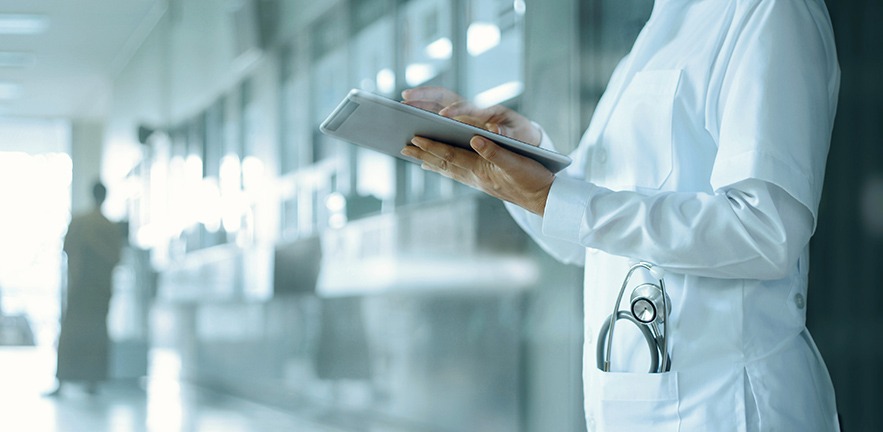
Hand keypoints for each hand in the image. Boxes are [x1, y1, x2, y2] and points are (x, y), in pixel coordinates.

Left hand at [401, 134, 554, 215]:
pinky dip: (445, 168)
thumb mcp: (516, 163)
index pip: (450, 155)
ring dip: (430, 162)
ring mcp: (479, 181)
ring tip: (414, 156)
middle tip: (403, 148)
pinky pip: (458, 174)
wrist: (545, 199)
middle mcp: (475, 177)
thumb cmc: (533, 179)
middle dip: (423, 155)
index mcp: (481, 169)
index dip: (432, 146)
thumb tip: (475, 139)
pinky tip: (439, 166)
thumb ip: (495, 151)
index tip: (414, 139)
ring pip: (448, 169)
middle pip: (443, 164)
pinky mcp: (484, 183)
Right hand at [402, 87, 541, 145]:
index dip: (455, 110)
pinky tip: (410, 135)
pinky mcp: (457, 124)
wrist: (522, 135)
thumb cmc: (521, 133)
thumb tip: (496, 132)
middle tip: (405, 99)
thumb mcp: (519, 134)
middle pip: (444, 97)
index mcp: (486, 110)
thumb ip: (508, 133)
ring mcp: (462, 115)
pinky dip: (423, 122)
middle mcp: (471, 109)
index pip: (467, 106)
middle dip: (425, 96)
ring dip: (418, 105)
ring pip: (436, 106)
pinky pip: (435, 119)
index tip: (443, 116)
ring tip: (400, 110)